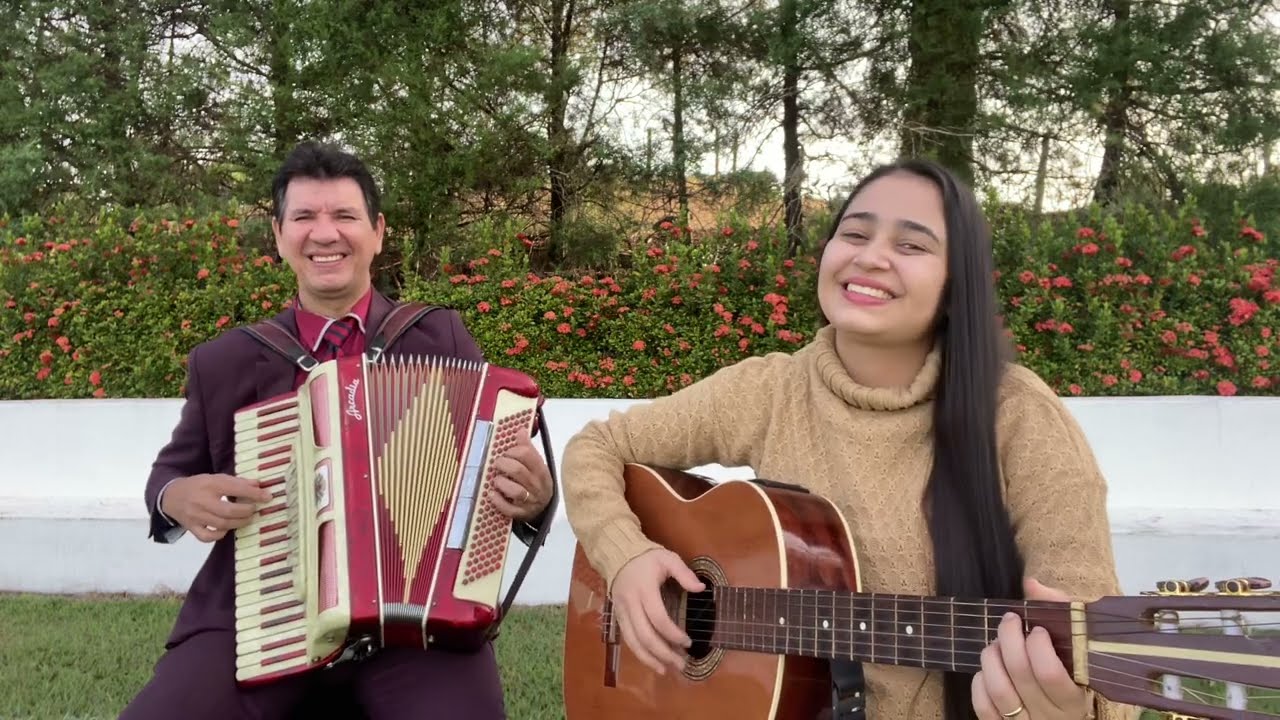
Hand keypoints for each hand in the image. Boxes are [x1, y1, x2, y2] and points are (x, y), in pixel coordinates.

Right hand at [160, 473, 273, 542]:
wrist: (171, 496)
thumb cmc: (198, 486)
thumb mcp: (215, 478)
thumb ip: (236, 482)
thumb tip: (258, 485)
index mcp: (209, 484)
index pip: (235, 488)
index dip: (254, 493)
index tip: (268, 496)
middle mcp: (202, 501)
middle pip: (229, 511)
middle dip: (247, 511)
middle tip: (254, 509)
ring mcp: (196, 516)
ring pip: (222, 524)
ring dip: (239, 523)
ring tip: (246, 518)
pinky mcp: (191, 528)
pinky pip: (207, 537)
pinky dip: (220, 535)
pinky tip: (226, 528)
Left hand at [486, 432, 553, 522]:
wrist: (543, 508)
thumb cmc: (536, 482)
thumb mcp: (536, 465)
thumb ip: (527, 448)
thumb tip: (520, 430)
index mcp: (541, 470)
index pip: (527, 455)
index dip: (513, 451)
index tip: (507, 453)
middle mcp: (537, 486)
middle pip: (518, 471)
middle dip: (503, 464)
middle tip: (498, 464)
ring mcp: (530, 501)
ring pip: (516, 491)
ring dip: (501, 482)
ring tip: (496, 480)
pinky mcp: (521, 514)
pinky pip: (509, 509)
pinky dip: (498, 501)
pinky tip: (492, 494)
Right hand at [609, 547, 704, 675]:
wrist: (618, 555)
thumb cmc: (647, 557)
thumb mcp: (667, 558)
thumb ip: (684, 573)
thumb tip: (701, 588)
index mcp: (644, 589)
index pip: (658, 618)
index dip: (673, 633)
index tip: (688, 642)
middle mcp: (630, 604)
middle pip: (645, 635)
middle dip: (664, 653)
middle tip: (681, 664)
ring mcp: (621, 612)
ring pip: (633, 642)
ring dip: (650, 659)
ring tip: (667, 670)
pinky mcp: (618, 617)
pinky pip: (628, 640)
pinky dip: (640, 654)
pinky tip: (653, 662)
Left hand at [972, 578, 1088, 719]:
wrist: (1061, 712)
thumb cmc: (1070, 669)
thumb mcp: (1075, 643)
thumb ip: (1059, 609)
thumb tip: (1030, 584)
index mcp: (1075, 698)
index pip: (1050, 673)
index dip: (1037, 646)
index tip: (1036, 628)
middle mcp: (1051, 716)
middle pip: (1021, 674)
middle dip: (1009, 639)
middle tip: (1009, 622)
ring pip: (999, 690)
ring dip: (992, 658)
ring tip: (996, 644)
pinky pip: (983, 706)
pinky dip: (979, 683)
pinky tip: (988, 669)